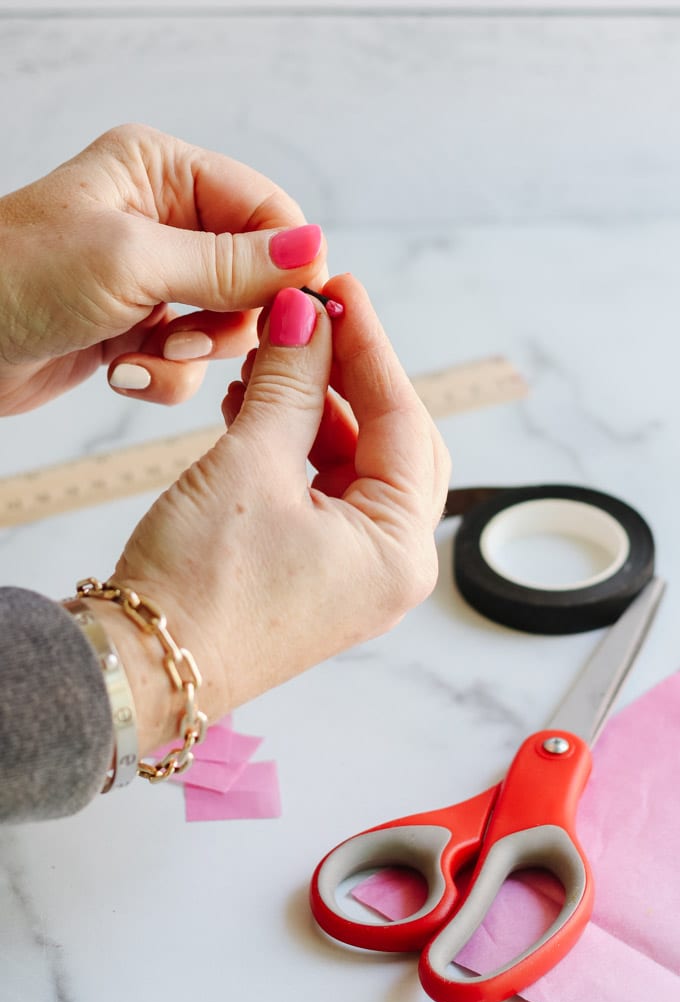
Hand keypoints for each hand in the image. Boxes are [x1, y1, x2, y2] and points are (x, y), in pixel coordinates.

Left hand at [0, 123, 326, 414]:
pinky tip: (124, 373)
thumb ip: (229, 262)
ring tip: (148, 355)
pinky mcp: (140, 329)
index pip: (266, 209)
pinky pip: (190, 361)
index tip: (298, 309)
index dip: (288, 261)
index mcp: (162, 173)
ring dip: (194, 353)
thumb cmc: (17, 280)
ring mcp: (153, 278)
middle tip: (191, 336)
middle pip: (255, 274)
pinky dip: (166, 376)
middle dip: (231, 316)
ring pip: (227, 325)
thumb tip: (311, 252)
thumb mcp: (132, 260)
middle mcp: (164, 220)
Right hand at [91, 275, 450, 753]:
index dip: (369, 347)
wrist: (142, 668)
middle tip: (314, 318)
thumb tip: (306, 315)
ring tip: (271, 359)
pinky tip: (259, 407)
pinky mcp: (317, 570)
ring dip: (316, 407)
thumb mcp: (249, 465)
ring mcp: (355, 571)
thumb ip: (289, 384)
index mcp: (399, 549)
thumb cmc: (199, 588)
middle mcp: (391, 565)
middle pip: (390, 441)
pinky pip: (324, 490)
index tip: (341, 291)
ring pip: (354, 462)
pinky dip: (297, 444)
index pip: (405, 422)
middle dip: (350, 376)